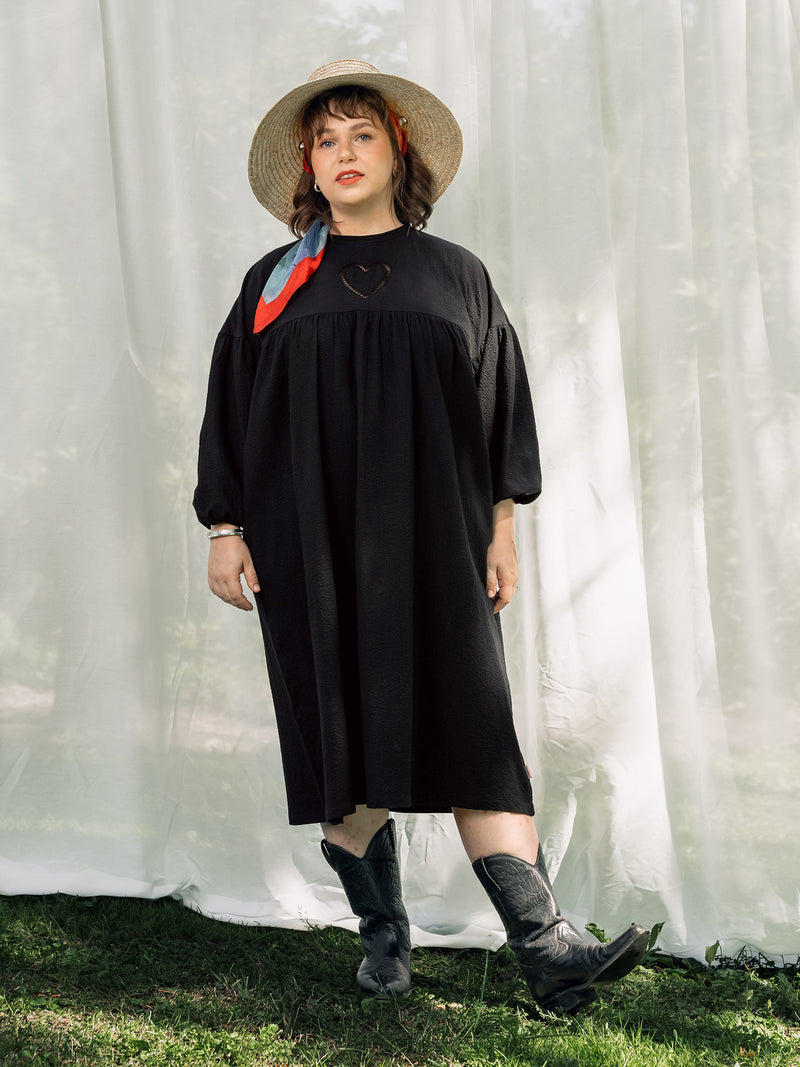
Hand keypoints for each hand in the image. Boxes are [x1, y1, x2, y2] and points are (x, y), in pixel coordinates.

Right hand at [208, 534, 260, 610]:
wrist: (223, 535)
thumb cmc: (235, 546)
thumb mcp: (248, 562)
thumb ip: (252, 577)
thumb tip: (256, 590)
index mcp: (229, 575)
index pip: (236, 596)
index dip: (244, 604)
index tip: (249, 607)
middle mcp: (219, 577)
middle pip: (228, 598)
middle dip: (238, 604)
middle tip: (246, 606)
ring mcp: (213, 576)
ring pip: (220, 595)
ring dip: (229, 600)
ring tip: (238, 602)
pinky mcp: (210, 573)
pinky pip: (213, 589)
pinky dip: (220, 594)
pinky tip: (226, 595)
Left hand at [486, 499, 517, 613]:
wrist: (504, 538)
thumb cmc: (497, 550)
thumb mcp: (490, 567)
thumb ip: (491, 583)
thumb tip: (490, 596)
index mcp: (509, 579)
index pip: (505, 599)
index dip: (498, 606)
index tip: (490, 610)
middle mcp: (514, 578)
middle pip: (509, 597)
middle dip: (499, 603)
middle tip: (489, 606)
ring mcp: (515, 575)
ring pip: (509, 591)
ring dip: (501, 596)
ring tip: (491, 598)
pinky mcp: (514, 571)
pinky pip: (510, 585)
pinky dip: (503, 590)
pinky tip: (496, 588)